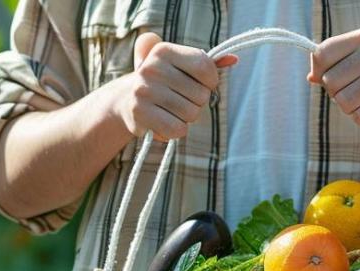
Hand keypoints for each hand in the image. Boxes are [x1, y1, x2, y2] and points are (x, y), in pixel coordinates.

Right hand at [116, 33, 236, 141]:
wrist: (125, 101)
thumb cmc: (163, 83)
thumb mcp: (181, 67)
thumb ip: (207, 63)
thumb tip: (234, 59)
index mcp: (164, 50)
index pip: (205, 66)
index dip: (210, 81)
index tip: (201, 84)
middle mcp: (151, 67)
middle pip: (201, 94)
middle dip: (197, 102)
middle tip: (180, 100)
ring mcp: (143, 90)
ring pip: (191, 113)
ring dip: (187, 117)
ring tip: (171, 110)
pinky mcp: (140, 113)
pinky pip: (177, 129)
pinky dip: (177, 131)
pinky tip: (166, 122)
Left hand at [309, 29, 359, 130]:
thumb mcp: (351, 62)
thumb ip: (327, 65)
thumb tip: (312, 77)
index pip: (322, 54)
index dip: (320, 72)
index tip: (332, 77)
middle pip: (331, 81)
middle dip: (337, 94)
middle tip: (355, 92)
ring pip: (344, 102)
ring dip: (351, 109)